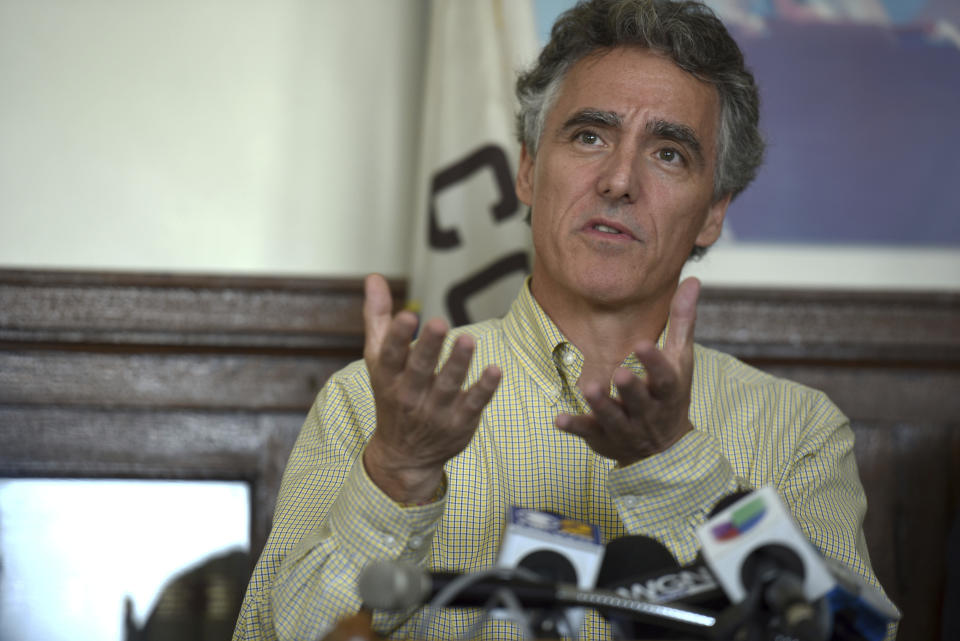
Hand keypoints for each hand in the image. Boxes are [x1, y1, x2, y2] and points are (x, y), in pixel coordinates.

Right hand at [361, 274, 500, 502]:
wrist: (404, 455)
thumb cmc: (392, 394)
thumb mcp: (378, 359)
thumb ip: (378, 317)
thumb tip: (374, 277)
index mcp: (388, 376)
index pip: (391, 355)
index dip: (398, 336)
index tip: (407, 315)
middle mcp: (409, 396)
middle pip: (419, 369)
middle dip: (429, 347)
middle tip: (440, 323)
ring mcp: (435, 411)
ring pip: (448, 385)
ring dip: (458, 363)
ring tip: (468, 339)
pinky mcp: (460, 422)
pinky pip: (473, 404)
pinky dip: (484, 388)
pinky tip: (495, 370)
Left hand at [556, 278, 700, 466]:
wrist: (662, 448)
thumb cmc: (669, 393)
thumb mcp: (680, 359)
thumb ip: (682, 321)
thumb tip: (693, 279)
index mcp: (668, 391)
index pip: (665, 378)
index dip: (655, 363)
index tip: (643, 344)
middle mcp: (649, 412)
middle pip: (639, 401)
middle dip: (630, 389)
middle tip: (619, 373)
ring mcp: (626, 428)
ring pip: (613, 418)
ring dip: (601, 405)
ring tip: (588, 388)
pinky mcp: (604, 438)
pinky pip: (588, 433)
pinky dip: (575, 427)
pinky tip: (558, 419)